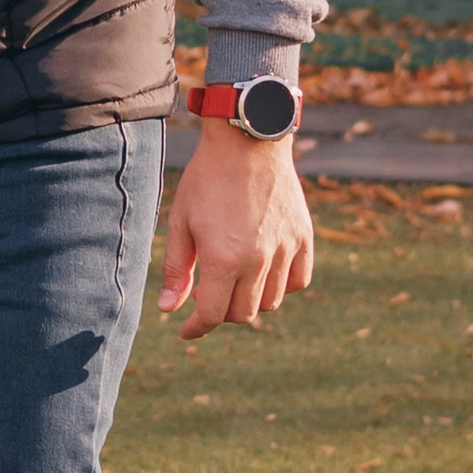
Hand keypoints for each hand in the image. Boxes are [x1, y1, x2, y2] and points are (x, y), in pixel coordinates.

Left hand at [157, 118, 313, 337]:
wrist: (248, 143)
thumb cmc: (207, 180)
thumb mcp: (180, 223)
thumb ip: (175, 269)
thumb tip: (168, 310)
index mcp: (224, 259)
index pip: (213, 315)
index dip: (196, 327)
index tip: (186, 329)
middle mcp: (259, 260)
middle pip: (243, 313)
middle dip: (221, 312)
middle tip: (206, 293)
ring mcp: (285, 249)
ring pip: (271, 301)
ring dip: (249, 299)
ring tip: (232, 278)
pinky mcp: (304, 237)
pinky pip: (298, 280)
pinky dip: (281, 285)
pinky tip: (263, 271)